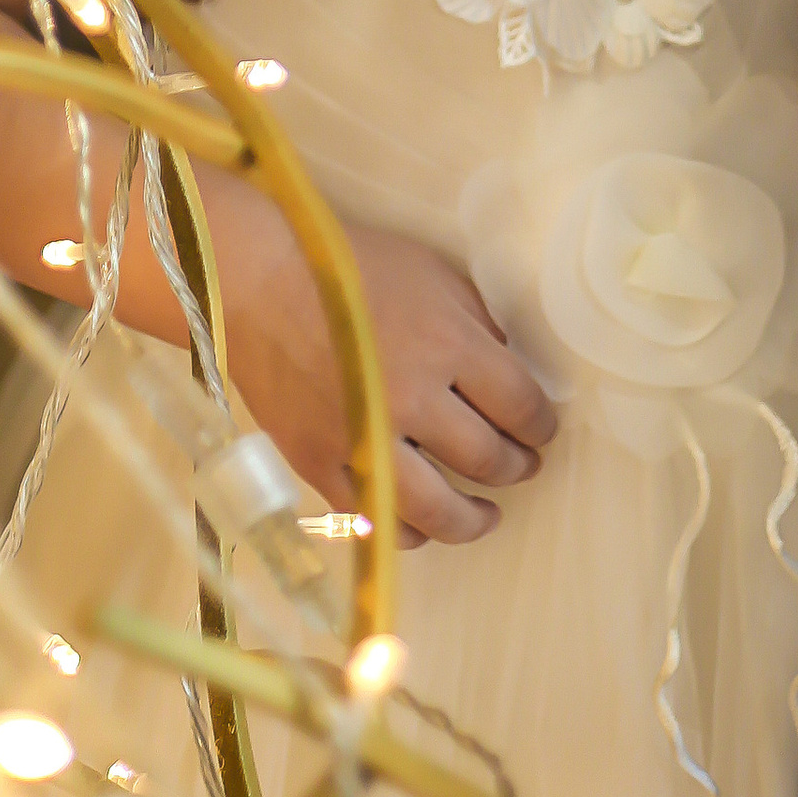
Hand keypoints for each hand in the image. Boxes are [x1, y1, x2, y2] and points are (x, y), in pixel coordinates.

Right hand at [225, 214, 559, 549]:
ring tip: (486, 516)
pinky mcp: (323, 464)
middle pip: (488, 458)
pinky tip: (423, 524)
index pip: (521, 404)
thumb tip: (504, 363)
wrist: (256, 280)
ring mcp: (367, 437)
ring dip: (474, 519)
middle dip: (517, 467)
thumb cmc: (345, 265)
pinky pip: (378, 520)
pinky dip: (410, 532)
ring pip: (439, 509)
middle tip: (522, 466)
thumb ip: (474, 319)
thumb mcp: (429, 270)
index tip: (541, 430)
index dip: (540, 425)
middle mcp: (415, 398)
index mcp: (449, 344)